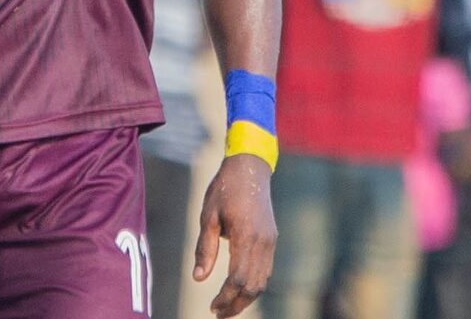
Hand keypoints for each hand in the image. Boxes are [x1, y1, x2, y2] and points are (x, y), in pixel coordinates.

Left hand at [193, 155, 276, 316]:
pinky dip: (254, 284)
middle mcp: (263, 242)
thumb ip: (205, 248)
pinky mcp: (272, 239)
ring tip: (227, 306)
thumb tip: (199, 278)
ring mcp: (270, 241)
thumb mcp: (208, 216)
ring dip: (246, 298)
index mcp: (245, 235)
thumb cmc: (224, 189)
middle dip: (236, 304)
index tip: (213, 307)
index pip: (238, 278)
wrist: (250, 167)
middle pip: (253, 286)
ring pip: (262, 281)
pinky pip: (266, 270)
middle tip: (218, 314)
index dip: (226, 297)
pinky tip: (239, 289)